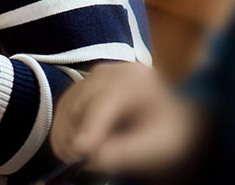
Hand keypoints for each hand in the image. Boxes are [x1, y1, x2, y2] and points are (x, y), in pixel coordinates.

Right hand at [49, 61, 204, 176]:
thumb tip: (94, 158)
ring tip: (71, 158)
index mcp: (135, 81)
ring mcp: (94, 78)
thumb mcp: (159, 143)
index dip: (90, 126)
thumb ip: (129, 151)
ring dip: (64, 133)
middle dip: (74, 133)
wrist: (172, 113)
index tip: (81, 150)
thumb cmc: (168, 128)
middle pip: (82, 101)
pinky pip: (64, 106)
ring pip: (68, 103)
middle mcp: (110, 73)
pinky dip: (61, 127)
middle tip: (75, 162)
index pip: (105, 101)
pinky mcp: (83, 87)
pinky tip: (67, 147)